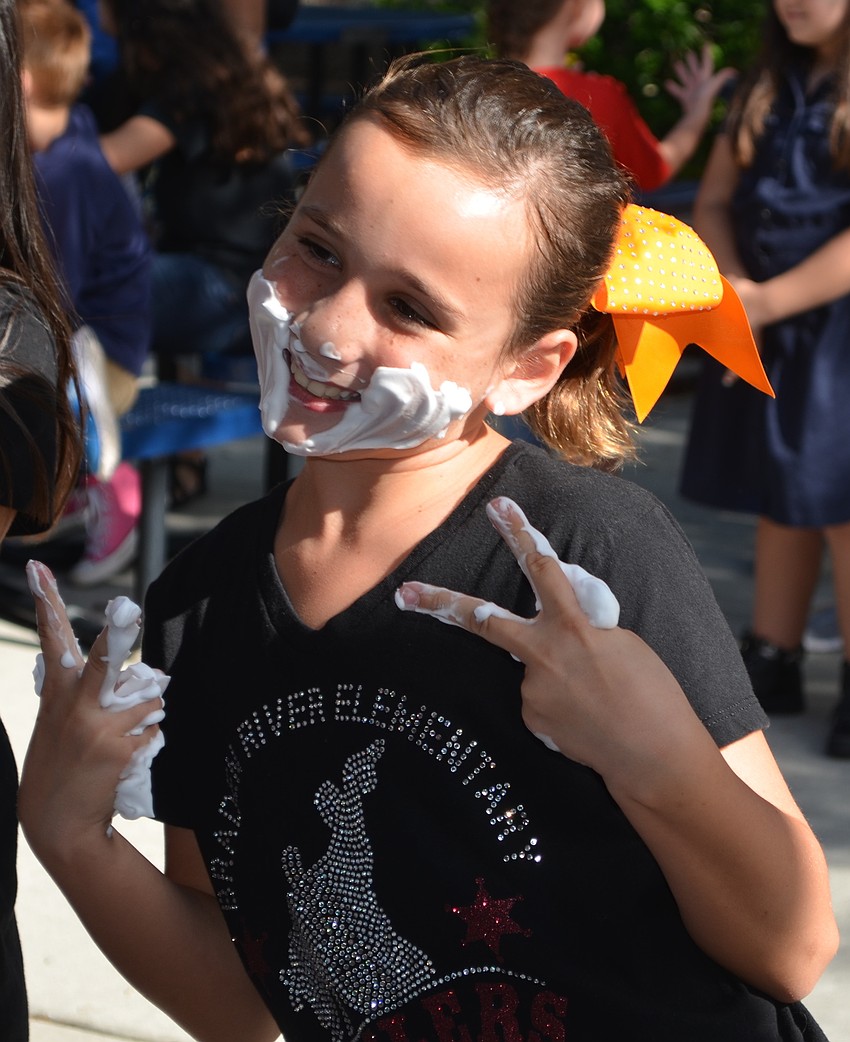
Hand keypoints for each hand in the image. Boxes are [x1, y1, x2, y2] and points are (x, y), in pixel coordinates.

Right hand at [19, 561, 165, 854]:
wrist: (58, 824)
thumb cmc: (61, 766)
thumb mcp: (57, 723)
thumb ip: (85, 694)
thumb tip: (140, 675)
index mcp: (56, 693)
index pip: (51, 639)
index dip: (46, 602)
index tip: (37, 570)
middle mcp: (76, 704)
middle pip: (106, 659)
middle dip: (118, 633)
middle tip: (126, 608)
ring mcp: (98, 727)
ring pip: (149, 699)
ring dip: (147, 715)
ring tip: (121, 740)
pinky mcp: (119, 748)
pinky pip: (154, 730)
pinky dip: (148, 741)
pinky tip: (125, 761)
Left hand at [395, 497, 705, 784]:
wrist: (654, 757)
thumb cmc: (651, 694)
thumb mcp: (621, 643)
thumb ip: (581, 626)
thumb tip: (556, 628)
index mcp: (573, 628)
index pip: (542, 568)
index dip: (519, 534)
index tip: (498, 506)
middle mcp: (542, 656)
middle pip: (482, 620)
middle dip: (440, 604)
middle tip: (404, 592)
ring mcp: (530, 690)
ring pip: (532, 666)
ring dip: (557, 675)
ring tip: (597, 700)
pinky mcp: (530, 718)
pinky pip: (539, 697)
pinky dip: (561, 701)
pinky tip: (587, 718)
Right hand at [665, 44, 735, 122]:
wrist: (697, 112)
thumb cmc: (706, 97)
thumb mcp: (715, 83)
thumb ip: (723, 76)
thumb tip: (734, 71)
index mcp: (706, 77)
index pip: (707, 62)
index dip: (706, 53)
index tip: (705, 44)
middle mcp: (699, 83)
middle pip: (695, 69)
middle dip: (692, 60)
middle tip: (688, 52)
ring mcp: (691, 90)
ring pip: (685, 77)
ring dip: (681, 71)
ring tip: (676, 63)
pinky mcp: (684, 97)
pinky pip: (677, 90)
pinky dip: (672, 87)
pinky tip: (666, 82)